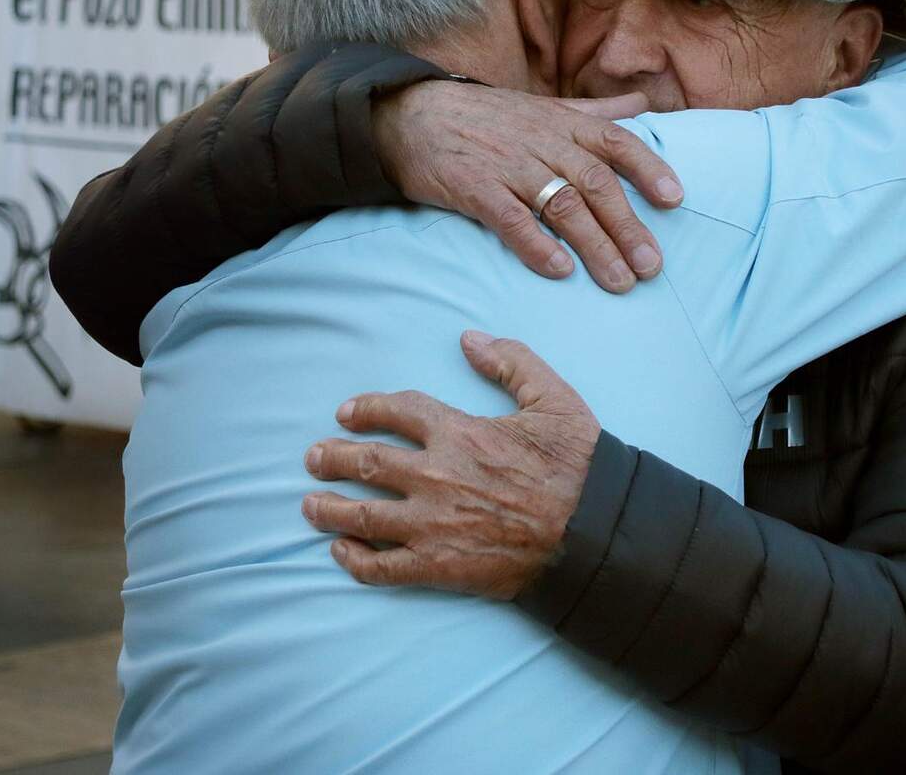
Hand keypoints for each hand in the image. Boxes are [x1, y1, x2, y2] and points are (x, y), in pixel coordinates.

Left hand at [301, 331, 600, 599]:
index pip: (395, 412)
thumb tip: (469, 339)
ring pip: (362, 515)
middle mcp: (435, 476)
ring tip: (309, 505)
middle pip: (365, 463)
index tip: (346, 415)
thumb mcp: (554, 399)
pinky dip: (355, 560)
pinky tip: (340, 552)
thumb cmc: (578, 467)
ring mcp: (432, 524)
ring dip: (329, 509)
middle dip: (331, 459)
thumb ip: (512, 362)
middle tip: (313, 458)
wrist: (596, 535)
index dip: (365, 410)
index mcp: (459, 432)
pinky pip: (382, 567)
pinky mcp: (438, 566)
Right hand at [373, 81, 683, 292]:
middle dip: (628, 226)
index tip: (675, 200)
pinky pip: (510, 218)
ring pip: (562, 205)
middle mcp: (541, 142)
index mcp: (562, 123)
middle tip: (652, 267)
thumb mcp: (544, 106)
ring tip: (619, 282)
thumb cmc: (485, 117)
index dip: (649, 169)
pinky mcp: (474, 187)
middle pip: (595, 184)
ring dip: (595, 246)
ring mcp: (508, 164)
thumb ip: (596, 111)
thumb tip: (645, 105)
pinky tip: (559, 271)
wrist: (410, 115)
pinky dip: (537, 245)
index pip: (615, 142)